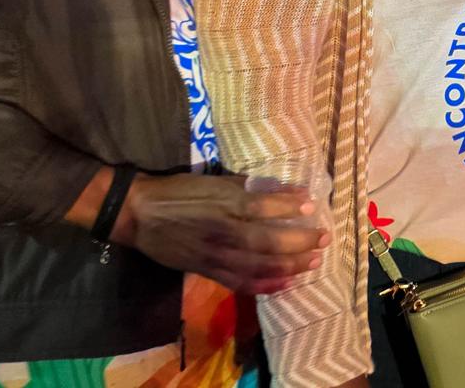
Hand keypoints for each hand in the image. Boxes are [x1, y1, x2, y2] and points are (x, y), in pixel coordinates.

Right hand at [114, 173, 327, 295]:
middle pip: (269, 242)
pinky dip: (266, 284)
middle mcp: (223, 232)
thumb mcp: (212, 180)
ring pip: (260, 266)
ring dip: (291, 266)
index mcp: (223, 204)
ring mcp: (216, 256)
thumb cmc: (178, 191)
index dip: (290, 207)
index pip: (264, 206)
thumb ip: (245, 187)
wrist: (139, 214)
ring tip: (313, 262)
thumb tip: (281, 191)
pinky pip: (242, 282)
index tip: (312, 205)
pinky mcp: (208, 271)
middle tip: (324, 238)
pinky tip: (285, 283)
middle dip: (301, 242)